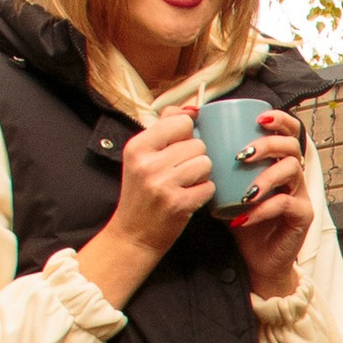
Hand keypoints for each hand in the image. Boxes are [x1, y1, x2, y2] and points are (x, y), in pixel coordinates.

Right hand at [75, 103, 213, 310]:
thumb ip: (163, 128)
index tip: (178, 147)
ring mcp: (163, 184)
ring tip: (184, 184)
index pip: (180, 122)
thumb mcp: (142, 157)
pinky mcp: (178, 203)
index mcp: (137, 146)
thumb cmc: (142, 193)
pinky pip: (209, 186)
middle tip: (180, 172)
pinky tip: (189, 198)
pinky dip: (203, 193)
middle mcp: (148, 163)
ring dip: (201, 175)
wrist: (133, 234)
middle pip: (197, 144)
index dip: (187, 134)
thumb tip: (191, 108)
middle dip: (195, 157)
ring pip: (206, 163)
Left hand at [228, 109, 312, 297]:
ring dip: (266, 177)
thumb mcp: (225, 189)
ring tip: (245, 191)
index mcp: (277, 162)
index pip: (288, 131)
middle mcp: (293, 174)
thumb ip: (215, 165)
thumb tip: (189, 132)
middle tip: (243, 155)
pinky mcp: (302, 216)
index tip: (258, 117)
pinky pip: (286, 204)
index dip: (279, 119)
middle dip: (268, 144)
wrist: (256, 260)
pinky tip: (244, 216)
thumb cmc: (241, 220)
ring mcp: (300, 194)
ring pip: (292, 170)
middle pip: (291, 145)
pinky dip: (263, 208)